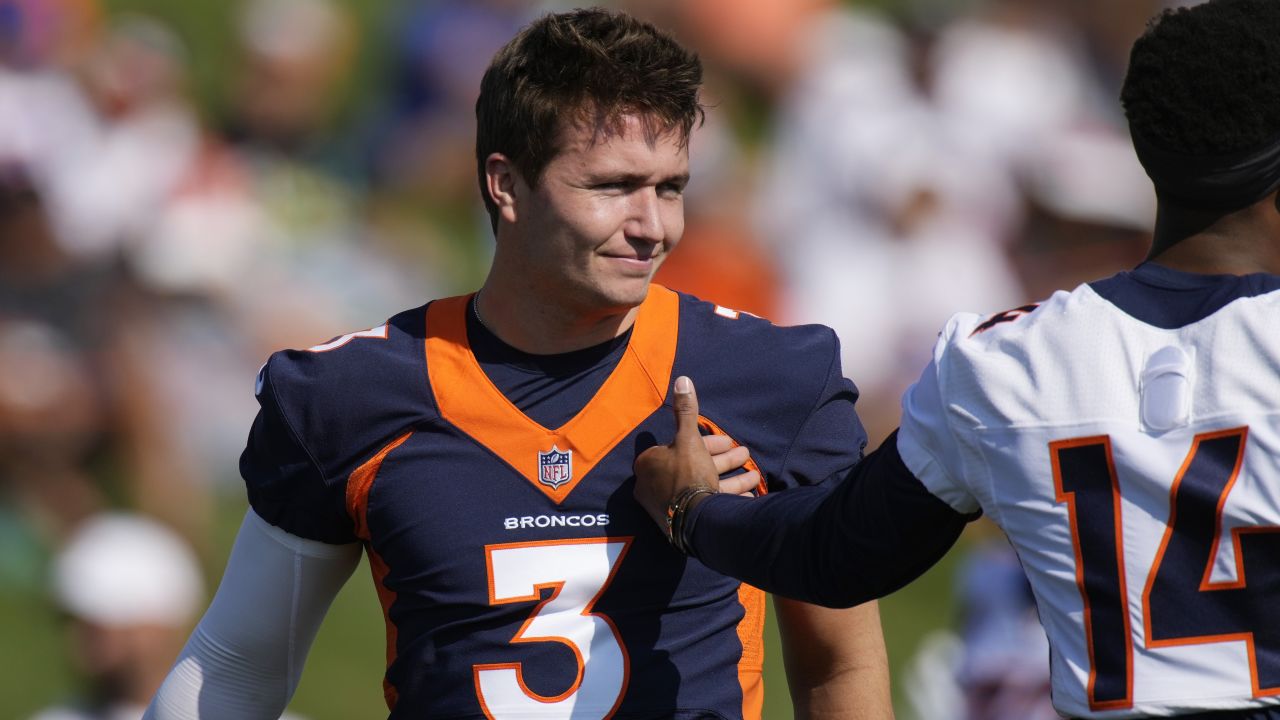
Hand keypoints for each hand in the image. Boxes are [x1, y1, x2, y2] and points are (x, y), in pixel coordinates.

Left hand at [633, 376, 760, 533]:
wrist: (694, 520)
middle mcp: (654, 485)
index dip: (708, 442)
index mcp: (650, 464)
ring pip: (704, 485)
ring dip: (732, 479)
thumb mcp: (689, 438)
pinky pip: (706, 504)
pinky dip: (727, 498)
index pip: (679, 446)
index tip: (728, 442)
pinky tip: (747, 497)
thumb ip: (686, 411)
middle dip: (724, 460)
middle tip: (745, 454)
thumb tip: (683, 379)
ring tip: (754, 476)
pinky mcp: (682, 521)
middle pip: (694, 466)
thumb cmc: (688, 474)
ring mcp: (668, 506)